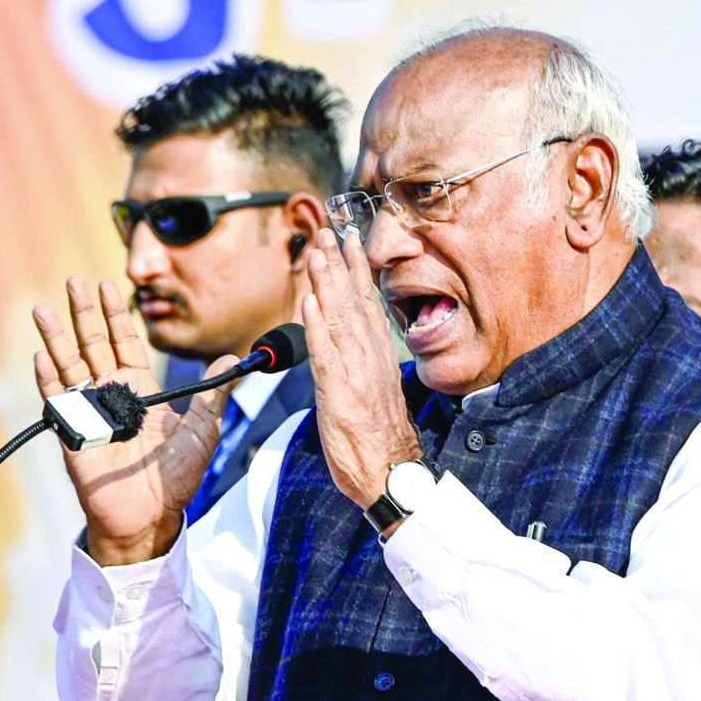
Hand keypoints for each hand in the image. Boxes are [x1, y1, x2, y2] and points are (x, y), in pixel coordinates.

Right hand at [32, 277, 231, 565]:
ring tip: (43, 308)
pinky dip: (49, 379)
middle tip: (75, 280)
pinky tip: (42, 356)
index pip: (125, 342)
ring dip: (56, 337)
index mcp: (141, 389)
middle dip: (85, 313)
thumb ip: (216, 392)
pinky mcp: (74, 435)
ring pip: (70, 367)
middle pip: (94, 345)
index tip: (110, 285)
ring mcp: (90, 413)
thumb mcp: (205, 428)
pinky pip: (58, 403)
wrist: (154, 515)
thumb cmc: (178, 476)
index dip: (116, 315)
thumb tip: (234, 360)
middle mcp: (112, 395)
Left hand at [302, 227, 422, 509]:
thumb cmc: (379, 440)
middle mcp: (368, 356)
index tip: (347, 241)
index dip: (355, 270)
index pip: (365, 303)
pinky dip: (317, 323)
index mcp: (377, 355)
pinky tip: (309, 299)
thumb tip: (350, 348)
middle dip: (338, 263)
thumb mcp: (372, 394)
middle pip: (352, 301)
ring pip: (338, 317)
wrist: (390, 471)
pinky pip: (325, 351)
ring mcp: (355, 370)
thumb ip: (361, 365)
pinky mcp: (338, 390)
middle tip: (327, 230)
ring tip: (315, 251)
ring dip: (326, 281)